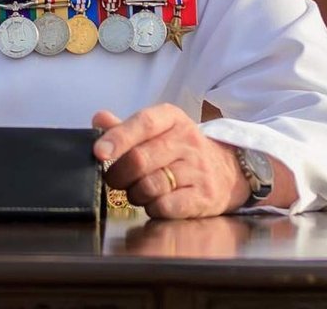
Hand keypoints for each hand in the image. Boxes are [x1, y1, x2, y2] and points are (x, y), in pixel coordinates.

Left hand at [92, 105, 249, 217]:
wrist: (227, 171)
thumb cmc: (181, 150)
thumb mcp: (158, 130)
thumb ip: (126, 128)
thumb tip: (98, 119)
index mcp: (172, 118)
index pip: (143, 123)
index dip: (118, 137)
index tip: (98, 152)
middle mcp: (187, 141)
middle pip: (141, 159)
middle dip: (118, 174)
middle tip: (113, 179)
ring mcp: (198, 169)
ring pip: (150, 185)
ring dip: (134, 193)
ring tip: (136, 190)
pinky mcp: (204, 197)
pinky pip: (165, 206)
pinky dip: (151, 208)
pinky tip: (154, 202)